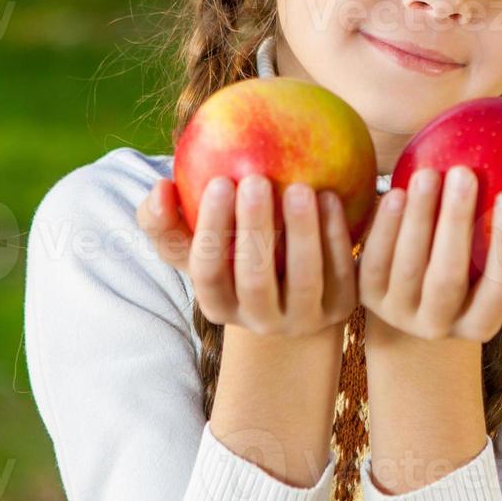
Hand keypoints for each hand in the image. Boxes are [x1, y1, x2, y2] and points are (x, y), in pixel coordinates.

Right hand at [135, 175, 357, 335]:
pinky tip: (330, 197)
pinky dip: (336, 235)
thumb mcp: (195, 240)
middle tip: (256, 179)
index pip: (208, 273)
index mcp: (219, 306)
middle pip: (255, 280)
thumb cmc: (232, 250)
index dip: (211, 230)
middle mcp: (260, 321)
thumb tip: (160, 188)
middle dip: (254, 229)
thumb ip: (165, 218)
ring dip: (301, 232)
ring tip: (299, 187)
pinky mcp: (341, 307)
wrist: (294, 284)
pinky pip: (341, 272)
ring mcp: (304, 318)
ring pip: (304, 279)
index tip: (220, 181)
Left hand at [358, 166, 501, 342]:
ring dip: (418, 217)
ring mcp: (398, 314)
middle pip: (447, 278)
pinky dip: (384, 226)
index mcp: (480, 325)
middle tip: (466, 173)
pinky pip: (373, 260)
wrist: (419, 297)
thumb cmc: (482, 277)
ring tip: (431, 173)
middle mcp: (437, 327)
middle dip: (456, 225)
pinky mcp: (365, 296)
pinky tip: (396, 191)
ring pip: (407, 266)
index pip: (500, 289)